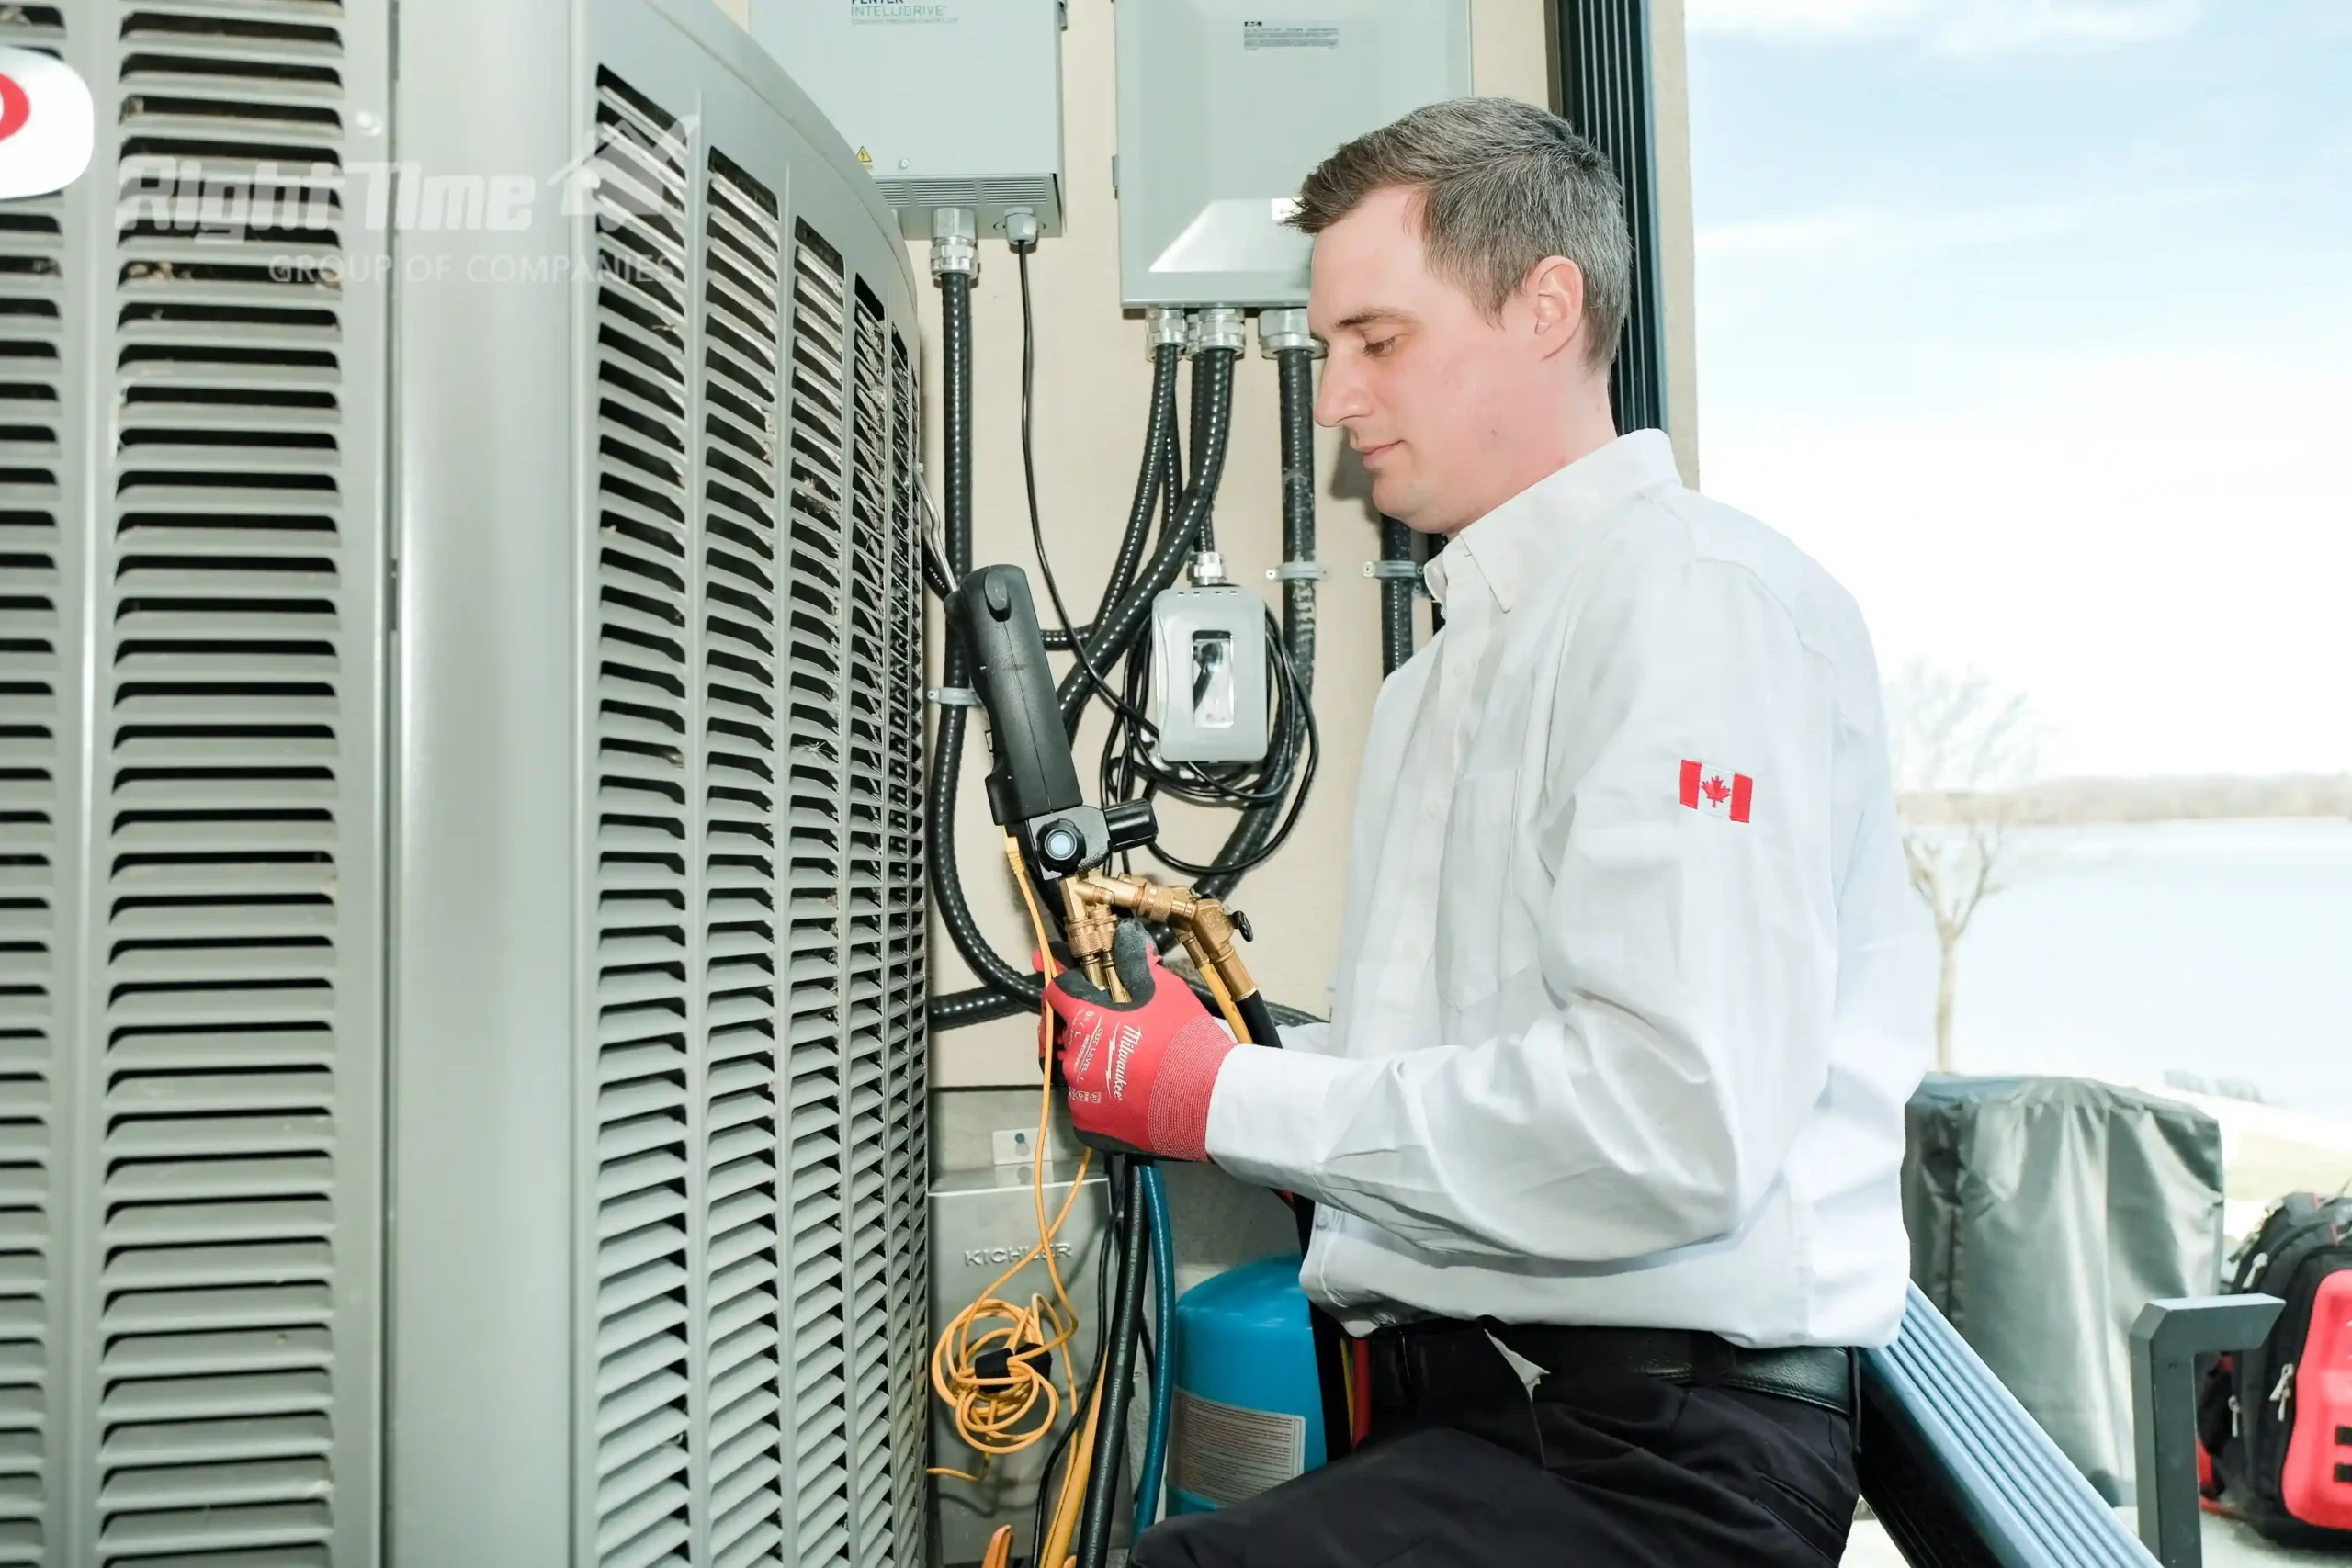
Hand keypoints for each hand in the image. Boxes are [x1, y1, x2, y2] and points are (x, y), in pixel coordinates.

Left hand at [1046, 921, 1236, 1160]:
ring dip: (1092, 1064)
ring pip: (1076, 1070)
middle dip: (1081, 1029)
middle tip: (1113, 1031)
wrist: (1208, 1101)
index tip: (1056, 978)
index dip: (1062, 985)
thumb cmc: (1186, 1041)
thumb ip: (1136, 965)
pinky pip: (1085, 1104)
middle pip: (1065, 1034)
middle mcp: (1073, 1057)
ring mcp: (1078, 1094)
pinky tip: (1127, 1093)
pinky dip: (1100, 1097)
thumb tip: (1127, 942)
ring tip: (1127, 1066)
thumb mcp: (1165, 989)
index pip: (1056, 993)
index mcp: (1085, 1020)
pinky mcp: (1087, 1124)